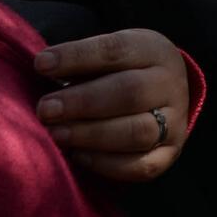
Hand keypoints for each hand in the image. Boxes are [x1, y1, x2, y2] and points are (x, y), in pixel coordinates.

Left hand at [34, 28, 193, 179]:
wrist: (165, 93)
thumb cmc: (122, 71)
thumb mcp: (109, 54)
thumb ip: (81, 63)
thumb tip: (43, 69)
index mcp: (153, 50)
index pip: (116, 50)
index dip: (76, 57)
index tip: (41, 64)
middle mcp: (169, 85)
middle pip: (130, 92)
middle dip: (82, 102)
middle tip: (45, 110)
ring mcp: (175, 122)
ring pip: (138, 132)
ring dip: (91, 135)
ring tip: (56, 134)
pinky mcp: (169, 153)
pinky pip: (142, 166)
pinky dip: (106, 164)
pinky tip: (77, 155)